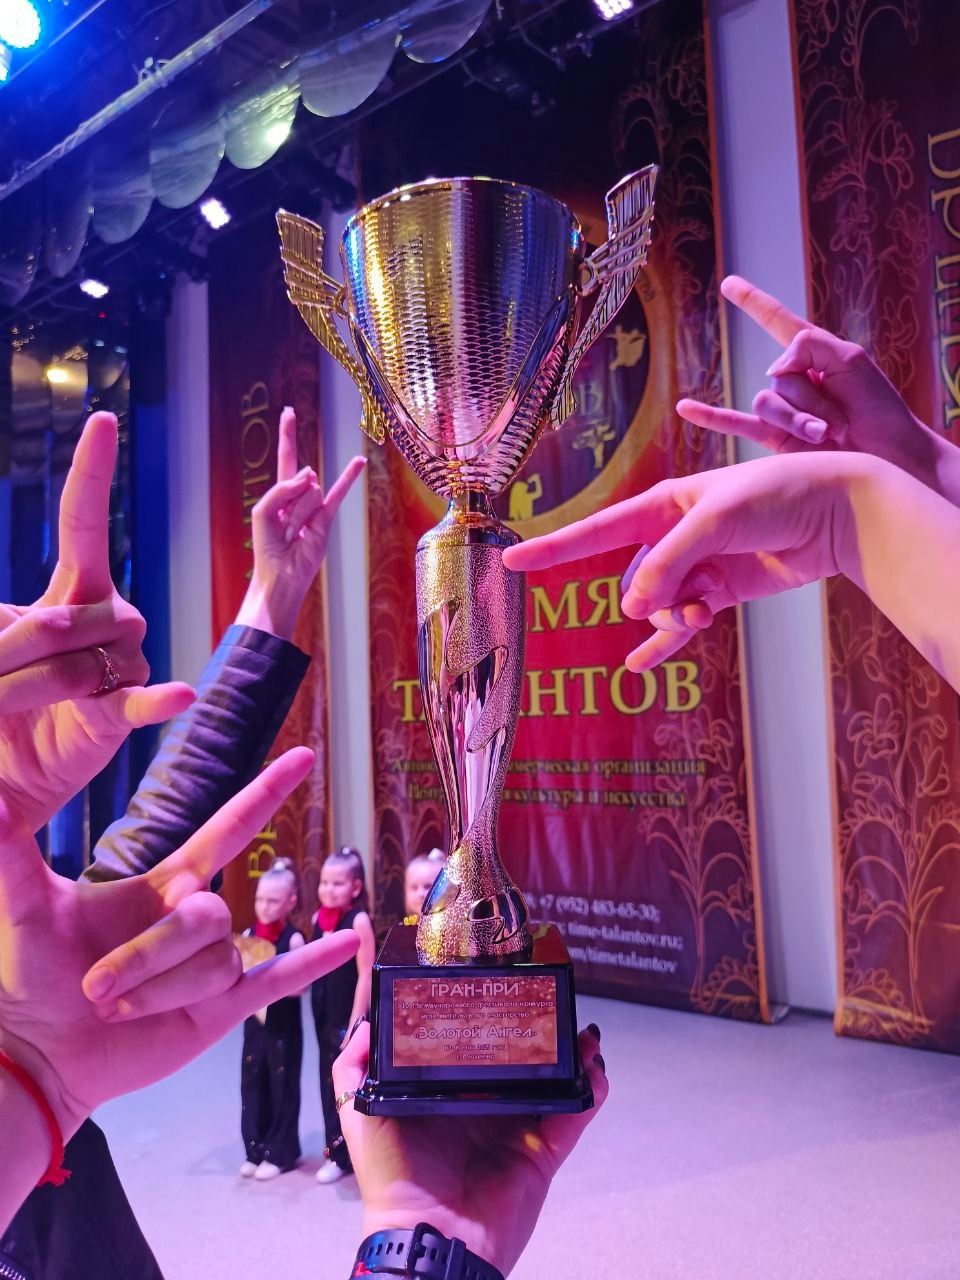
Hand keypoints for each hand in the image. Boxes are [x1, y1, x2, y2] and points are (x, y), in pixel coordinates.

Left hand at [0, 413, 193, 830]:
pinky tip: (180, 695)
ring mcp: (123, 663)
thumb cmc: (1, 697)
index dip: (92, 472)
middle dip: (5, 656)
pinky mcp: (124, 712)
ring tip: (7, 711)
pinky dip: (158, 699)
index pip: (86, 521)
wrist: (8, 767)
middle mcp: (109, 616)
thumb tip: (1, 612)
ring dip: (28, 689)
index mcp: (74, 589)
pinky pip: (142, 700)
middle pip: (59, 619)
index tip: (102, 420)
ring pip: (80, 661)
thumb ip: (0, 618)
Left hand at [0, 747, 358, 1143]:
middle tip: (94, 990)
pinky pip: (277, 979)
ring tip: (114, 1011)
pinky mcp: (221, 1009)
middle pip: (206, 914)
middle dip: (148, 955)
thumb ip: (13, 850)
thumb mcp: (23, 906)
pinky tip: (349, 943)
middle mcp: (198, 918)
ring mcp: (213, 964)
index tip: (301, 756)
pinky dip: (314, 963)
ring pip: (214, 961)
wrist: (38, 1050)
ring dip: (159, 990)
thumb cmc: (29, 975)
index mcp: (165, 885)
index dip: (265, 791)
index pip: (230, 827)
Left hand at [235, 406, 365, 639]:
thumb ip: (282, 489)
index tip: (289, 411)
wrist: (281, 576)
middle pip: (298, 478)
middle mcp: (298, 495)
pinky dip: (349, 477)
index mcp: (279, 493)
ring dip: (299, 515)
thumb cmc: (267, 547)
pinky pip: (338, 494)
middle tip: (283, 528)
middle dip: (288, 503)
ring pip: (311, 492)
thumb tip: (310, 476)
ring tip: (293, 534)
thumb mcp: (264, 512)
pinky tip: (359, 461)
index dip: (287, 434)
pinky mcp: (326, 519)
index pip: (286, 458)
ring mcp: (314, 507)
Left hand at [334, 1023, 607, 1276]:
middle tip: (550, 1001)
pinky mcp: (543, 1151)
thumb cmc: (393, 1177)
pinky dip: (590, 1091)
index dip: (488, 1020)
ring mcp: (519, 1128)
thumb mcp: (362, 1117)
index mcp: (449, 1095)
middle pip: (521, 1059)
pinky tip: (595, 1067)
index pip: (473, 1048)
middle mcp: (486, 1107)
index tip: (499, 988)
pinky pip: (574, 1115)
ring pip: (554, 1082)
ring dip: (573, 1054)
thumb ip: (354, 1071)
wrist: (429, 1235)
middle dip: (540, 1030)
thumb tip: (365, 1025)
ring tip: (583, 1031)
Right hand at [503, 452, 862, 670]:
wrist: (835, 511)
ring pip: (660, 607)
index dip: (553, 548)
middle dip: (654, 597)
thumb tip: (633, 608)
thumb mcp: (713, 522)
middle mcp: (673, 536)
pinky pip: (681, 626)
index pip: (596, 530)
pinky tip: (636, 668)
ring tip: (704, 613)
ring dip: (675, 618)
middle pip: (636, 581)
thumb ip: (670, 563)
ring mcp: (697, 567)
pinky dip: (662, 647)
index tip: (510, 561)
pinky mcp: (722, 593)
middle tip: (690, 598)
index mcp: (662, 504)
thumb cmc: (774, 497)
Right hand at [676, 276, 953, 500]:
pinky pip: (736, 423)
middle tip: (842, 414)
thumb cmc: (877, 408)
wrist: (886, 456)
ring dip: (799, 420)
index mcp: (813, 354)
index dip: (752, 301)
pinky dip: (710, 417)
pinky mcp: (775, 437)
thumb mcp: (850, 361)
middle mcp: (794, 379)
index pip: (776, 320)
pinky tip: (684, 408)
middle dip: (812, 397)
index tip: (728, 284)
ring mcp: (783, 409)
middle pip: (779, 375)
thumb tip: (771, 370)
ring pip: (767, 404)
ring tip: (829, 434)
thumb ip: (808, 347)